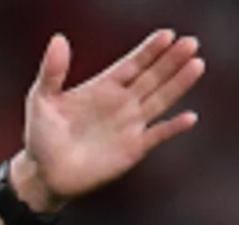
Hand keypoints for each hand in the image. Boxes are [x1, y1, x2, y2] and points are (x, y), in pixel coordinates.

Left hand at [17, 29, 206, 210]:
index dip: (150, 50)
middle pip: (153, 77)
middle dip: (171, 60)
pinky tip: (189, 117)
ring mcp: (130, 125)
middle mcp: (122, 103)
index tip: (167, 35)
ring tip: (197, 64)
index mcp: (103, 87)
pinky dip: (173, 128)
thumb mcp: (41, 99)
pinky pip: (158, 135)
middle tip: (191, 42)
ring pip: (160, 100)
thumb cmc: (41, 136)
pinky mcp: (133, 149)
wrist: (43, 175)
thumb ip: (52, 71)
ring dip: (179, 84)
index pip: (132, 64)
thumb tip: (58, 39)